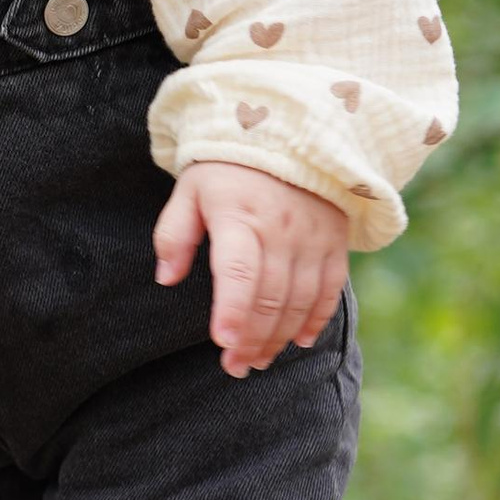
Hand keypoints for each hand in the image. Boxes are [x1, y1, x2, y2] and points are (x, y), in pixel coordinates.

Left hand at [154, 158, 349, 377]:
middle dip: (252, 338)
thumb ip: (175, 234)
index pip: (239, 271)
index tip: (223, 342)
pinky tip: (297, 341)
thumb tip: (165, 278)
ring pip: (299, 300)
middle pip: (269, 296)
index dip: (232, 310)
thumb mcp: (191, 189)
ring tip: (258, 361)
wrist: (290, 132)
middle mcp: (281, 230)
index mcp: (240, 216)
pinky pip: (329, 289)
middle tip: (235, 367)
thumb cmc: (229, 167)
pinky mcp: (334, 242)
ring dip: (279, 337)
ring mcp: (312, 238)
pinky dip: (315, 319)